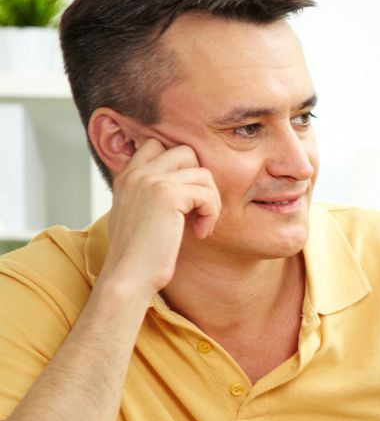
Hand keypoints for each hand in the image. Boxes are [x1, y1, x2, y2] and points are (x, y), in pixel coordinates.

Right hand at [101, 138, 220, 296]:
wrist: (129, 276)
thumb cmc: (138, 254)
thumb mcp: (139, 214)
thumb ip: (151, 193)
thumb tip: (184, 186)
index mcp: (128, 176)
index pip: (157, 145)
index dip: (181, 167)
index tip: (185, 198)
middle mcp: (137, 173)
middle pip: (186, 152)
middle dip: (201, 181)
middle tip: (199, 209)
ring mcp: (150, 181)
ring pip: (202, 172)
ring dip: (210, 200)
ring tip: (201, 224)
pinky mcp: (167, 195)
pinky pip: (206, 194)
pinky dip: (211, 214)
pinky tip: (200, 233)